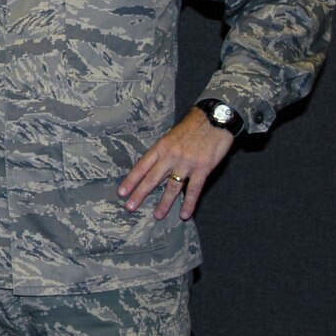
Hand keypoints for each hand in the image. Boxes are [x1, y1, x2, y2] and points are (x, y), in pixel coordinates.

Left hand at [118, 108, 234, 219]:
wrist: (214, 119)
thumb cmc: (191, 127)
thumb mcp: (171, 136)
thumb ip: (163, 151)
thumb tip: (152, 166)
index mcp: (160, 147)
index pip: (141, 167)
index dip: (131, 180)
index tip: (121, 192)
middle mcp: (170, 156)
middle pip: (152, 179)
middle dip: (140, 194)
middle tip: (130, 207)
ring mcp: (186, 163)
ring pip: (172, 187)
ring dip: (164, 203)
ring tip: (157, 216)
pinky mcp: (203, 168)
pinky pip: (194, 189)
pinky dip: (189, 203)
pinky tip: (184, 214)